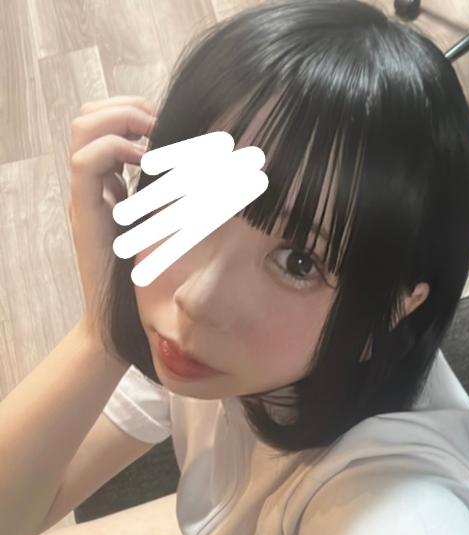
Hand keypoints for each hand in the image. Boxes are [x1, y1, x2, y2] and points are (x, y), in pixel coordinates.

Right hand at [67, 95, 156, 342]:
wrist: (115, 318)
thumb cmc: (143, 278)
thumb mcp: (164, 228)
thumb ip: (172, 200)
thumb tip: (211, 174)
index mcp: (108, 181)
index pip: (105, 121)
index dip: (135, 109)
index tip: (169, 124)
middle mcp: (92, 182)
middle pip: (89, 115)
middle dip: (129, 106)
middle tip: (161, 125)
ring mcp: (85, 194)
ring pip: (82, 128)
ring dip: (122, 119)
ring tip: (154, 138)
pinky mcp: (84, 212)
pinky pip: (86, 163)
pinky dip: (117, 150)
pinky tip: (146, 164)